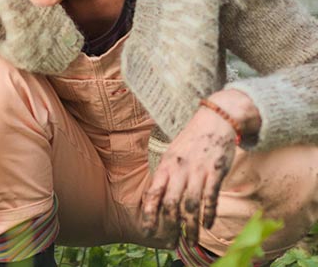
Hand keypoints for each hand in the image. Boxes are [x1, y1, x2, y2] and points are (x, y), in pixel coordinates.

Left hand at [141, 105, 236, 245]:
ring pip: (191, 205)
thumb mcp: (172, 154)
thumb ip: (167, 175)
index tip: (146, 230)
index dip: (149, 214)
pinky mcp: (216, 171)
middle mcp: (179, 169)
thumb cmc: (192, 140)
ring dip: (190, 227)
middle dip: (169, 227)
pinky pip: (211, 197)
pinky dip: (209, 213)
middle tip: (170, 243)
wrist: (215, 120)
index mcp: (166, 165)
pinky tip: (208, 225)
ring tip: (191, 242)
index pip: (153, 193)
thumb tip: (158, 198)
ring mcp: (198, 171)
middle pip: (171, 204)